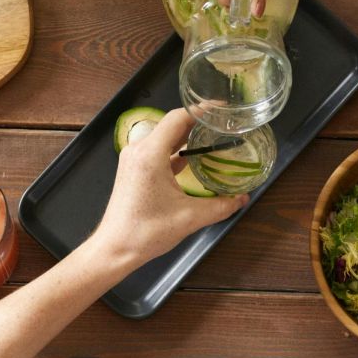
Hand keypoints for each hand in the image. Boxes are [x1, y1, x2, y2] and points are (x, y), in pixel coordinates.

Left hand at [86, 107, 245, 266]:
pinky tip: (193, 158)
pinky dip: (176, 150)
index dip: (202, 110)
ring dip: (187, 137)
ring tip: (212, 137)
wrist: (115, 248)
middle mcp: (139, 150)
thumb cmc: (146, 232)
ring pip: (164, 137)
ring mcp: (133, 159)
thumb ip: (221, 206)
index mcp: (150, 154)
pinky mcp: (133, 169)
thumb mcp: (190, 218)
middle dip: (198, 122)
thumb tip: (242, 199)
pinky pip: (158, 151)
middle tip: (223, 124)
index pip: (179, 118)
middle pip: (172, 125)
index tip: (222, 108)